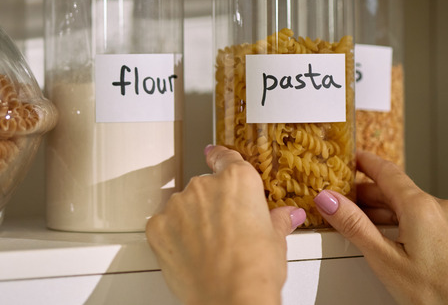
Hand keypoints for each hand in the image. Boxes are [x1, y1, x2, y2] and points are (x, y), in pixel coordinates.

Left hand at [146, 145, 305, 304]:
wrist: (230, 297)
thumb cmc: (255, 270)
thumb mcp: (276, 241)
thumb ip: (277, 220)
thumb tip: (289, 215)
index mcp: (237, 180)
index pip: (225, 157)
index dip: (220, 157)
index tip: (214, 155)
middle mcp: (205, 185)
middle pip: (205, 187)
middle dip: (212, 205)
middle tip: (225, 232)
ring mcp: (178, 205)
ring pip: (183, 206)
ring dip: (191, 220)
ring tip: (208, 248)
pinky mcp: (158, 226)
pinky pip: (165, 225)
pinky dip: (173, 236)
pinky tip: (189, 254)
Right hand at [313, 150, 447, 304]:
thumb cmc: (439, 297)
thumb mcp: (384, 260)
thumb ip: (354, 225)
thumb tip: (328, 199)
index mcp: (421, 207)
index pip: (387, 171)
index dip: (365, 162)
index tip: (351, 157)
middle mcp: (442, 209)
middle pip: (398, 190)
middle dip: (369, 194)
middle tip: (344, 199)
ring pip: (413, 207)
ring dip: (387, 211)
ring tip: (363, 223)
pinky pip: (429, 220)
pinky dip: (406, 222)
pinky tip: (396, 240)